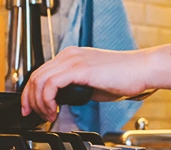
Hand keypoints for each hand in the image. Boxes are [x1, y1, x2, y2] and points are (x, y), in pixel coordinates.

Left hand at [21, 44, 170, 120]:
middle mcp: (69, 55)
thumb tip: (62, 100)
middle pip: (35, 75)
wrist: (141, 70)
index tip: (31, 108)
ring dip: (38, 102)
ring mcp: (73, 60)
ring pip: (39, 80)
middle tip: (32, 114)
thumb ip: (75, 88)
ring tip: (47, 115)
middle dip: (29, 98)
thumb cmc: (124, 78)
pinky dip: (47, 100)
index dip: (32, 92)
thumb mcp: (92, 83)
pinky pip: (50, 84)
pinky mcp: (79, 69)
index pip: (41, 72)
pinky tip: (54, 110)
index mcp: (71, 56)